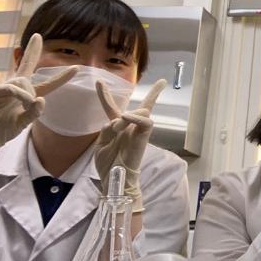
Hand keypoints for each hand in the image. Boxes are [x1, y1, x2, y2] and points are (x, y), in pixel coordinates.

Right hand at [0, 34, 77, 147]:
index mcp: (27, 96)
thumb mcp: (22, 123)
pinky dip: (20, 94)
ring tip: (25, 106)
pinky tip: (25, 101)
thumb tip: (41, 99)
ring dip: (27, 93)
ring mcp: (5, 88)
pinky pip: (12, 88)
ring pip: (22, 81)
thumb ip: (33, 113)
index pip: (47, 83)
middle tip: (37, 36)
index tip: (76, 68)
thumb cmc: (2, 129)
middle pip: (27, 66)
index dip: (61, 77)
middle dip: (32, 51)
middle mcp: (16, 88)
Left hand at [94, 78, 165, 211]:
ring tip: (117, 125)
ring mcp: (137, 131)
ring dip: (126, 116)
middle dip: (153, 94)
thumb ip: (107, 130)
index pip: (111, 107)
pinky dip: (136, 118)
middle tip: (161, 82)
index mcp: (116, 128)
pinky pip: (145, 122)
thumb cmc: (108, 164)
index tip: (98, 81)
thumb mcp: (99, 144)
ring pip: (140, 112)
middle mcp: (128, 127)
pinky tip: (125, 117)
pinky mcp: (144, 137)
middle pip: (140, 106)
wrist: (115, 179)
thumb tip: (118, 120)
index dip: (104, 94)